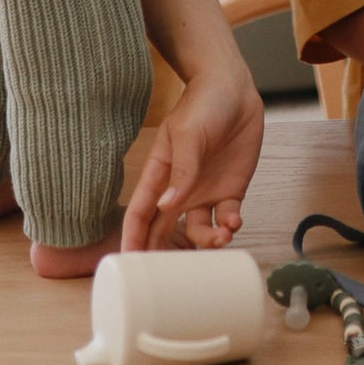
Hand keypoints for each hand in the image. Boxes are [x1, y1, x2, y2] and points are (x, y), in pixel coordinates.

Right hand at [122, 65, 264, 252]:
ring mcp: (204, 192)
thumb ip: (181, 171)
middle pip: (164, 232)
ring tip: (220, 237)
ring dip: (206, 242)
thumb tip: (166, 206)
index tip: (128, 264)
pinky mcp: (230, 190)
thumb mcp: (187, 134)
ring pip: (198, 232)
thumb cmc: (203, 104)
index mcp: (159, 175)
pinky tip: (233, 223)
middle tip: (174, 274)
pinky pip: (226, 218)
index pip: (140, 214)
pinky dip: (229, 226)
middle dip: (167, 255)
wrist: (235, 89)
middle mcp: (179, 190)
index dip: (132, 239)